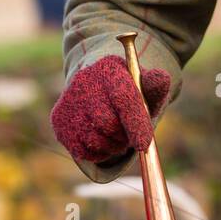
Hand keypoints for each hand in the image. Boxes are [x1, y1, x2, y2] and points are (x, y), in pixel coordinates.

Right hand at [50, 55, 171, 162]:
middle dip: (124, 136)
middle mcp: (83, 80)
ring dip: (113, 145)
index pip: (122, 97)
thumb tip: (161, 79)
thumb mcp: (146, 85)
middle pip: (106, 123)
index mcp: (109, 67)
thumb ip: (155, 83)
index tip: (144, 144)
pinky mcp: (59, 120)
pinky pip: (82, 151)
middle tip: (132, 136)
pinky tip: (103, 138)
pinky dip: (98, 152)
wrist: (99, 88)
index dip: (135, 122)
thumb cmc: (129, 90)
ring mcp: (68, 100)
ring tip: (118, 134)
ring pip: (95, 139)